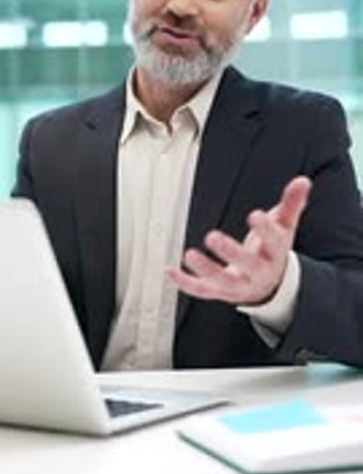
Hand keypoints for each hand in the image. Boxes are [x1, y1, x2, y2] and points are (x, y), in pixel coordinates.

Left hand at [166, 175, 311, 305]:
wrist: (270, 286)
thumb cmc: (272, 250)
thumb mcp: (285, 227)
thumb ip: (292, 203)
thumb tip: (302, 181)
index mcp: (275, 254)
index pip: (273, 242)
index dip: (265, 229)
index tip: (255, 215)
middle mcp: (258, 272)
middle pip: (247, 264)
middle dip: (230, 252)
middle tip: (212, 237)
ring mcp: (238, 285)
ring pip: (222, 281)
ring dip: (205, 269)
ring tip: (189, 255)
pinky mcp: (220, 292)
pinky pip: (201, 290)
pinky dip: (185, 283)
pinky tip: (170, 271)